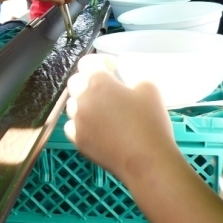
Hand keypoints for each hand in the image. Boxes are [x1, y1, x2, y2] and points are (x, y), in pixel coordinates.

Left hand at [64, 54, 174, 181]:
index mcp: (98, 83)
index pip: (88, 62)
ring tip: (102, 109)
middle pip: (75, 82)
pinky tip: (95, 127)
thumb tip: (129, 84)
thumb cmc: (150, 122)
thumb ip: (136, 79)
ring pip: (72, 104)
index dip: (100, 61)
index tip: (113, 67)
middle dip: (88, 81)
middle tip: (106, 88)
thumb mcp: (150, 89)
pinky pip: (72, 126)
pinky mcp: (78, 141)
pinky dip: (81, 123)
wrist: (145, 161)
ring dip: (84, 102)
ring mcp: (77, 121)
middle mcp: (82, 100)